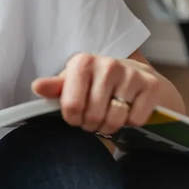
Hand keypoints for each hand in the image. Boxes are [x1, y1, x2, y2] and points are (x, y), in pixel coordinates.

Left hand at [31, 53, 160, 134]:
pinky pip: (136, 119)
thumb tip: (37, 87)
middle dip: (92, 124)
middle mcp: (107, 64)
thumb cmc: (95, 83)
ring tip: (108, 117)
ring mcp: (131, 73)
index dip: (73, 119)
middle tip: (94, 118)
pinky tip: (128, 110)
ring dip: (110, 126)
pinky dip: (131, 122)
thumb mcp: (72, 83)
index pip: (72, 106)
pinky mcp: (151, 85)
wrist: (134, 76)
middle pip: (93, 116)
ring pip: (115, 119)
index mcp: (82, 62)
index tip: (76, 116)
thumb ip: (54, 88)